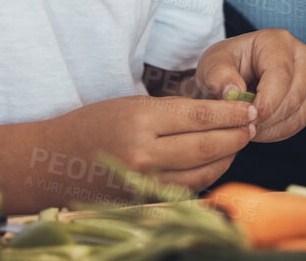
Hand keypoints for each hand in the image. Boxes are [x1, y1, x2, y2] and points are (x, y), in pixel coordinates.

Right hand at [41, 94, 257, 194]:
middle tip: (253, 124)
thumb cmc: (92, 123)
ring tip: (239, 142)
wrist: (51, 162)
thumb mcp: (130, 104)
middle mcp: (144, 154)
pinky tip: (216, 163)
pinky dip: (207, 176)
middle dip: (236, 135)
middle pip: (206, 146)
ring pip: (202, 173)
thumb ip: (171, 111)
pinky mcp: (143, 202)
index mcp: (140, 121)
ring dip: (227, 157)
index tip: (250, 107)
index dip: (231, 113)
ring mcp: (144, 183)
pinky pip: (186, 190)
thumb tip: (217, 112)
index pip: (199, 116)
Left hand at [195, 29, 305, 142]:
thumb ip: (219, 76)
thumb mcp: (212, 66)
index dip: (266, 101)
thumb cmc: (224, 66)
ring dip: (271, 128)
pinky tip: (258, 129)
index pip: (280, 75)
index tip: (247, 117)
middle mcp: (301, 56)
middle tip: (243, 126)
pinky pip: (298, 123)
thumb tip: (233, 92)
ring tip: (247, 127)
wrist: (232, 74)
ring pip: (298, 113)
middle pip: (293, 96)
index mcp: (278, 41)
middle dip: (267, 118)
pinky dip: (277, 132)